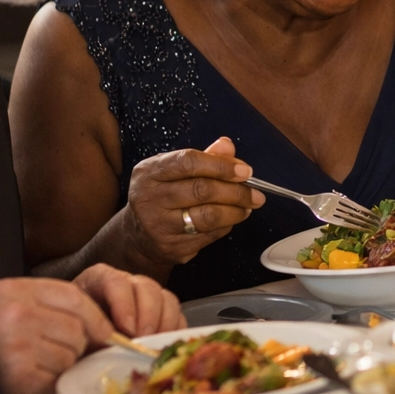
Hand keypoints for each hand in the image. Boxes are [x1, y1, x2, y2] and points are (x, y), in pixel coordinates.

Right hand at [0, 276, 114, 393]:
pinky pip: (54, 378)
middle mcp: (17, 314)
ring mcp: (18, 344)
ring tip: (31, 363)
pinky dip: (46, 382)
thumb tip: (99, 327)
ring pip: (69, 356)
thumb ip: (47, 305)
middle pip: (77, 329)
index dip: (96, 316)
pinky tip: (24, 377)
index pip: (74, 297)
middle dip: (75, 344)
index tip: (105, 331)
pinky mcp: (18, 375)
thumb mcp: (7, 303)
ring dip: (59, 364)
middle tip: (52, 351)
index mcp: (16, 290)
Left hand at [73, 263, 184, 337]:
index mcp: (98, 280)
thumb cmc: (73, 336)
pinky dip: (174, 332)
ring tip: (153, 346)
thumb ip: (87, 333)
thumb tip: (107, 346)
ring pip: (166, 299)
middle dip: (148, 315)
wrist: (75, 343)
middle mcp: (127, 283)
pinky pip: (178, 316)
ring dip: (164, 324)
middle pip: (147, 287)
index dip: (124, 304)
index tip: (126, 329)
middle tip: (143, 339)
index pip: (116, 281)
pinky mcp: (162, 314)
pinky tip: (163, 347)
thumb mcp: (73, 330)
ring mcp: (147, 296)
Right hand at [122, 137, 263, 268]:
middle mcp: (149, 198)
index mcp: (150, 172)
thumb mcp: (174, 171)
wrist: (138, 236)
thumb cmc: (163, 195)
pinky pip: (208, 236)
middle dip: (236, 191)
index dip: (221, 165)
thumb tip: (228, 146)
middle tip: (256, 194)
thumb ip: (203, 158)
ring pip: (207, 216)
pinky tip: (231, 220)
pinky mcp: (170, 247)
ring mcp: (158, 225)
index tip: (245, 170)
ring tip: (247, 207)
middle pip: (202, 190)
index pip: (188, 162)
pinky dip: (225, 227)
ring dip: (235, 212)